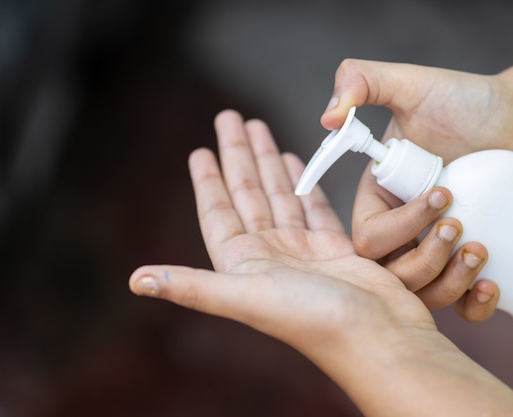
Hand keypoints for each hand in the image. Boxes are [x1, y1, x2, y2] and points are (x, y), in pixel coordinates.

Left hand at [127, 110, 512, 415]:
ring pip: (280, 195)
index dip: (207, 181)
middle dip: (239, 155)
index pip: (218, 211)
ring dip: (269, 163)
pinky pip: (313, 207)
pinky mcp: (335, 249)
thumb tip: (135, 281)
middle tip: (232, 117)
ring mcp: (303, 251)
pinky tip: (296, 162)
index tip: (199, 149)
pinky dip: (304, 184)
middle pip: (248, 194)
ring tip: (262, 129)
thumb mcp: (246, 297)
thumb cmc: (313, 321)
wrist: (377, 338)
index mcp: (243, 263)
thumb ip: (193, 286)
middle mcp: (270, 255)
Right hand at [321, 59, 512, 320]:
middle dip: (424, 259)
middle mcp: (404, 231)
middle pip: (392, 276)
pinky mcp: (471, 266)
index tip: (443, 195)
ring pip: (424, 296)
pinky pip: (461, 308)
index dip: (399, 228)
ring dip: (449, 283)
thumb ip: (361, 82)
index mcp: (379, 199)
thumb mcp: (411, 84)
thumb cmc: (468, 103)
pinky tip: (492, 285)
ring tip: (481, 250)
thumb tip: (327, 120)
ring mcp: (437, 251)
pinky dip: (473, 306)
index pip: (369, 238)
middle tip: (460, 226)